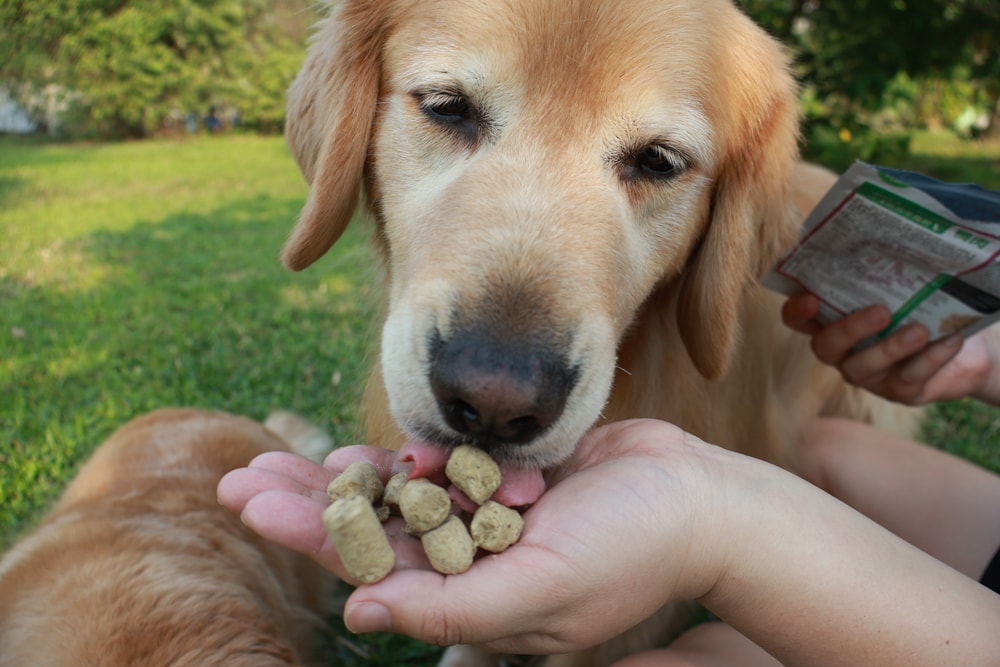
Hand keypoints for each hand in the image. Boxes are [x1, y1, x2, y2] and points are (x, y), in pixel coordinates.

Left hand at [218, 420, 730, 654]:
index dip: (305, 535)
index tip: (246, 502)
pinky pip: (439, 468)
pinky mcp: (504, 479)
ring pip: (395, 499)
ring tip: (275, 459)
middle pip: (368, 532)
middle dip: (303, 506)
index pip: (369, 567)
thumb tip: (357, 613)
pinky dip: (398, 460)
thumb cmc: (630, 552)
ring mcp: (485, 519)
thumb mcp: (541, 591)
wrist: (695, 502)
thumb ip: (452, 611)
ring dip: (338, 481)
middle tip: (237, 476)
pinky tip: (352, 453)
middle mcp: (469, 562)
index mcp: (469, 600)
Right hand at [782, 292, 999, 405]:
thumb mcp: (904, 288)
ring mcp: (869, 375)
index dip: (796, 312)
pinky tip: (950, 341)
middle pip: (826, 347)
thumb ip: (885, 272)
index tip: (810, 297)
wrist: (965, 344)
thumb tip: (883, 236)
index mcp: (833, 322)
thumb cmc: (924, 306)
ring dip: (890, 349)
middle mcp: (843, 352)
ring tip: (919, 331)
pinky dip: (930, 360)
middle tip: (881, 311)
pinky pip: (908, 379)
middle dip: (849, 330)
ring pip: (862, 369)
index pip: (797, 320)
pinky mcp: (900, 391)